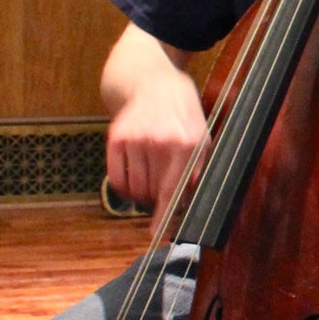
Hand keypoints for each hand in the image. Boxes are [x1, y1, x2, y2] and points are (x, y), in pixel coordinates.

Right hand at [107, 68, 205, 206]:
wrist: (153, 82)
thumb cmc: (182, 115)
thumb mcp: (203, 137)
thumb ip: (198, 170)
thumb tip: (188, 204)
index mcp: (187, 144)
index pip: (173, 190)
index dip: (164, 216)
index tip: (157, 236)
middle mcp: (160, 142)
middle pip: (152, 194)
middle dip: (158, 198)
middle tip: (163, 184)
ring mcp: (135, 139)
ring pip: (134, 189)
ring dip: (142, 191)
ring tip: (151, 174)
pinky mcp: (115, 138)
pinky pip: (116, 179)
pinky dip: (124, 185)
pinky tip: (134, 174)